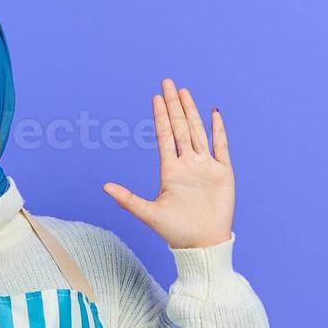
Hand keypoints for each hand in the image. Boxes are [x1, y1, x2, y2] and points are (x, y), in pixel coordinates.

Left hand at [102, 77, 234, 248]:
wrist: (202, 245)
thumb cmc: (176, 232)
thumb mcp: (149, 213)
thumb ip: (127, 199)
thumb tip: (104, 187)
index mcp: (170, 171)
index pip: (164, 136)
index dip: (160, 117)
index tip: (155, 97)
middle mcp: (188, 164)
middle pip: (180, 128)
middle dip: (174, 106)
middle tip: (168, 83)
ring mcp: (206, 167)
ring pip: (198, 132)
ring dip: (192, 112)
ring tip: (184, 92)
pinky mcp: (223, 173)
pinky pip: (221, 146)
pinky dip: (218, 130)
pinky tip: (213, 113)